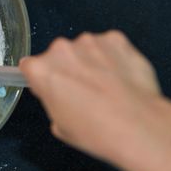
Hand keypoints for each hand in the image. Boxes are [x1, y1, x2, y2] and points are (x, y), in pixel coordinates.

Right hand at [20, 31, 170, 170]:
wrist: (140, 127)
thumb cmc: (98, 131)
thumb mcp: (60, 126)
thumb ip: (54, 102)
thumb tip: (63, 96)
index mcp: (41, 70)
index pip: (30, 67)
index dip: (42, 80)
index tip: (52, 89)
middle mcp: (62, 49)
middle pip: (58, 55)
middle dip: (68, 69)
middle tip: (84, 93)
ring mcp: (90, 41)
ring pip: (85, 49)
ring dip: (91, 62)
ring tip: (108, 88)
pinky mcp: (116, 39)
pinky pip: (109, 46)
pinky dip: (114, 57)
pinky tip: (122, 78)